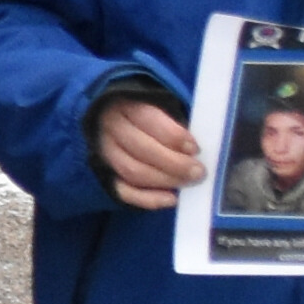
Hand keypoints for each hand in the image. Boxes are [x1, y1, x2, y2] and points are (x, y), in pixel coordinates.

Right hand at [92, 95, 203, 209]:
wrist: (116, 118)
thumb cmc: (149, 113)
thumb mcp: (159, 105)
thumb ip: (175, 122)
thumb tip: (195, 149)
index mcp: (125, 104)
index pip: (149, 121)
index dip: (174, 137)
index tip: (195, 149)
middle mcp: (111, 127)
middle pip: (141, 149)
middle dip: (174, 163)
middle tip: (198, 172)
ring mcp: (105, 153)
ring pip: (133, 172)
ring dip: (165, 180)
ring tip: (188, 182)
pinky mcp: (106, 174)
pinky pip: (124, 191)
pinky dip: (148, 199)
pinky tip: (171, 199)